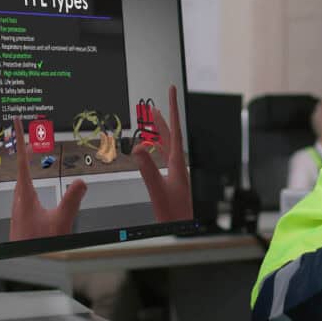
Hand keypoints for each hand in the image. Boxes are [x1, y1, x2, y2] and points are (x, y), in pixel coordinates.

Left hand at [9, 117, 86, 240]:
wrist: (26, 263)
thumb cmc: (38, 246)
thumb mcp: (61, 221)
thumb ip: (72, 200)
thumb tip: (80, 181)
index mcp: (25, 195)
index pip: (22, 161)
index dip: (20, 140)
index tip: (17, 124)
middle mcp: (19, 200)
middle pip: (21, 167)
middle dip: (26, 150)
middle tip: (31, 136)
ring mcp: (19, 209)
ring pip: (21, 180)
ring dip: (27, 165)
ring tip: (32, 154)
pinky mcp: (22, 217)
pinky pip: (24, 191)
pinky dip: (29, 179)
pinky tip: (34, 185)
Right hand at [133, 85, 191, 221]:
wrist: (183, 229)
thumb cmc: (174, 214)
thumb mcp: (157, 190)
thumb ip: (147, 170)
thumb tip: (138, 148)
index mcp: (178, 163)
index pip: (174, 130)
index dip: (172, 108)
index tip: (171, 91)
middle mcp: (179, 165)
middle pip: (170, 135)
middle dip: (163, 118)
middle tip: (154, 104)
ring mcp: (176, 172)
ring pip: (167, 146)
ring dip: (159, 132)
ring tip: (152, 120)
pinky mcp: (172, 180)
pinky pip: (163, 157)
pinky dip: (156, 148)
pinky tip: (151, 149)